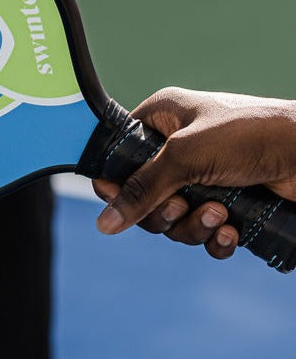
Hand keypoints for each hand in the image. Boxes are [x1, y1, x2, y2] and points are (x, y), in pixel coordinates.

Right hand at [93, 87, 295, 259]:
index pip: (121, 155)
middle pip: (145, 196)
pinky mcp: (229, 204)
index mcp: (164, 120)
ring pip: (175, 219)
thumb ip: (142, 189)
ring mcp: (206, 177)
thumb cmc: (253, 134)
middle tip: (181, 205)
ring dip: (193, 226)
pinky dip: (214, 239)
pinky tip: (230, 233)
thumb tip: (105, 221)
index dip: (117, 182)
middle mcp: (180, 148)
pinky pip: (204, 233)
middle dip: (163, 211)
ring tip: (218, 214)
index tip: (116, 202)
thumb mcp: (185, 156)